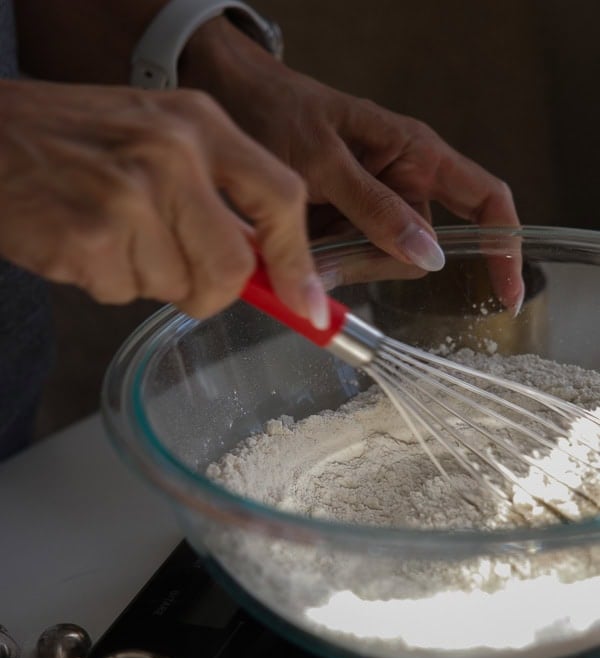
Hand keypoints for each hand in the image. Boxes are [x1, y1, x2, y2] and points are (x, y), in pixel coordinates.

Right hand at [0, 79, 329, 325]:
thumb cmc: (76, 139)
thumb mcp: (159, 137)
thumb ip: (217, 195)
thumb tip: (266, 271)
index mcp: (199, 123)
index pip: (281, 198)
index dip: (299, 263)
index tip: (309, 309)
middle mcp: (172, 155)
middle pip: (232, 267)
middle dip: (212, 290)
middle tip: (181, 277)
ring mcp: (128, 196)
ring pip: (175, 286)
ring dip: (146, 277)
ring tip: (109, 232)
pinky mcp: (88, 237)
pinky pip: (124, 292)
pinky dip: (107, 279)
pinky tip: (81, 239)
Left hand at [183, 19, 523, 313]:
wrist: (227, 101)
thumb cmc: (278, 110)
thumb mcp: (324, 159)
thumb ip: (374, 207)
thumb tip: (428, 254)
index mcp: (416, 156)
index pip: (484, 200)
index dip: (502, 245)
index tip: (505, 293)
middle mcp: (402, 185)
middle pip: (417, 250)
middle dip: (375, 262)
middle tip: (324, 249)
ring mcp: (371, 210)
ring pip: (376, 264)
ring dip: (339, 264)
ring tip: (296, 232)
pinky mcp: (341, 227)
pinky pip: (345, 263)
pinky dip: (320, 264)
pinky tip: (293, 244)